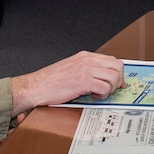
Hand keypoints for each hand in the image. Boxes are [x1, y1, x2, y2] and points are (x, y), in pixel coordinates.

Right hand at [11, 51, 126, 112]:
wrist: (36, 87)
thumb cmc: (50, 81)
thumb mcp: (71, 69)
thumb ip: (87, 70)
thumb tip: (102, 78)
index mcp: (85, 57)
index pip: (111, 60)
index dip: (117, 73)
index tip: (117, 83)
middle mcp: (87, 61)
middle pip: (117, 66)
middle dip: (118, 80)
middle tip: (110, 90)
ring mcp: (86, 70)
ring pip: (114, 76)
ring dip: (111, 88)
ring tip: (100, 94)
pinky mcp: (83, 81)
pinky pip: (105, 87)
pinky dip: (103, 95)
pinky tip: (93, 97)